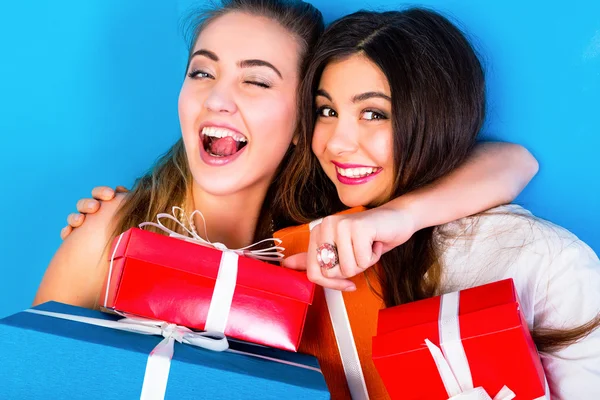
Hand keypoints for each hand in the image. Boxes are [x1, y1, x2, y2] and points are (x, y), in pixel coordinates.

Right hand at [60, 186, 127, 239]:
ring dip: (75, 217)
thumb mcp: (127, 215)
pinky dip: (66, 231)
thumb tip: (119, 188)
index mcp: (103, 205)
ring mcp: (81, 225)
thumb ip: (124, 200)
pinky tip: (68, 232)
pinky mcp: (74, 238)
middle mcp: (90, 213)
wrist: (115, 257)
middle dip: (88, 204)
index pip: (99, 194)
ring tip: (80, 220)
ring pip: (74, 217)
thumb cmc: (124, 230)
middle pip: (84, 204)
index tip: (111, 194)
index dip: (102, 192)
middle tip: (94, 207)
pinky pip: (66, 232)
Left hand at [283, 206, 417, 290]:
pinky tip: (376, 242)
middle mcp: (326, 225)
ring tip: (369, 246)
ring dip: (365, 263)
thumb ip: (314, 257)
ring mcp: (341, 225)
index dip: (332, 284)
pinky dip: (374, 257)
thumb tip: (286, 264)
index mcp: (318, 232)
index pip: (314, 272)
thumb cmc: (370, 237)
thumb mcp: (340, 251)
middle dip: (352, 271)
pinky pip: (363, 261)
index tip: (347, 284)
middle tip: (361, 253)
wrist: (398, 219)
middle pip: (330, 273)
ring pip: (348, 269)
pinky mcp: (358, 228)